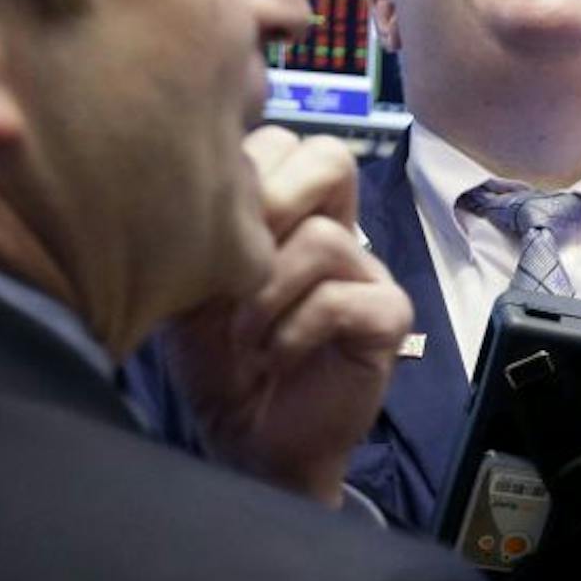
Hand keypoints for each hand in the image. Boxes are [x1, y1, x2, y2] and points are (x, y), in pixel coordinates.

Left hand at [161, 128, 411, 506]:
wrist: (248, 439)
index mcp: (292, 213)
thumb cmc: (219, 362)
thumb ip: (204, 229)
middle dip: (270, 207)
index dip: (245, 174)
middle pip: (330, 160)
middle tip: (236, 265)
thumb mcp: (193, 284)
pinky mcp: (387, 319)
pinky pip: (344, 299)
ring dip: (269, 292)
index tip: (208, 234)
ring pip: (326, 238)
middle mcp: (337, 231)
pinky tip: (276, 355)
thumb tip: (205, 183)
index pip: (285, 142)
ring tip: (248, 334)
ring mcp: (368, 274)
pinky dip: (297, 329)